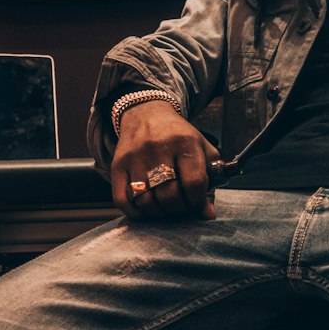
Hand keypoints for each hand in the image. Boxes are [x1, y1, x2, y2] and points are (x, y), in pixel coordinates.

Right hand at [111, 100, 221, 219]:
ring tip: (166, 209)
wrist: (146, 115)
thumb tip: (208, 214)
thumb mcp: (201, 149)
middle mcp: (159, 147)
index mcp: (185, 142)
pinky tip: (147, 210)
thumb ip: (210, 180)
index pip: (194, 182)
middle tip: (182, 208)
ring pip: (146, 201)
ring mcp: (135, 157)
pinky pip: (123, 200)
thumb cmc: (179, 138)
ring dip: (159, 214)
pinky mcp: (117, 165)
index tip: (198, 204)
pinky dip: (136, 213)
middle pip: (169, 195)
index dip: (198, 201)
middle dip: (179, 210)